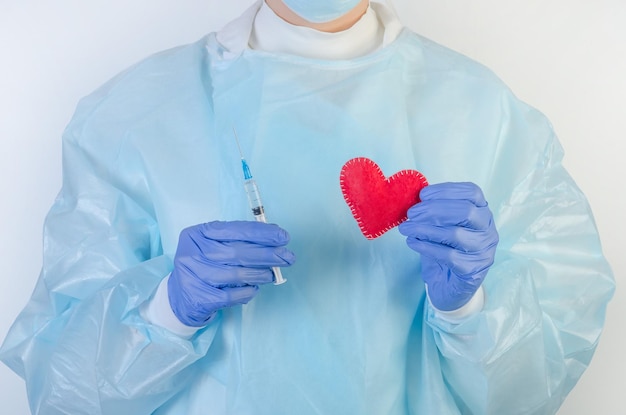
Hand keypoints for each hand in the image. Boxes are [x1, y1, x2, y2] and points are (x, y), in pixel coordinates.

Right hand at [168, 221, 294, 325]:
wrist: (179, 297)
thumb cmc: (204, 266)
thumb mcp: (213, 246)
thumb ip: (238, 240)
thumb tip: (274, 238)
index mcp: (197, 234)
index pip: (234, 230)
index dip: (261, 233)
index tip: (282, 237)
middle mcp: (192, 253)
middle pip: (237, 252)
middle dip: (267, 254)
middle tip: (288, 257)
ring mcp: (194, 276)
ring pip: (236, 274)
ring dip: (260, 274)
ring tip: (272, 274)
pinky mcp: (199, 298)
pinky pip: (231, 295)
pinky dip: (247, 292)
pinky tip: (254, 288)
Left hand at [398, 182, 498, 310]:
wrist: (450, 286)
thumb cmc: (445, 249)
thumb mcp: (442, 226)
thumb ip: (435, 211)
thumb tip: (416, 199)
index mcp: (482, 213)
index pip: (472, 193)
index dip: (446, 190)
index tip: (423, 195)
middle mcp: (487, 230)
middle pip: (465, 211)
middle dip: (433, 210)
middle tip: (411, 214)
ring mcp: (483, 251)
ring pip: (455, 234)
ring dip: (425, 229)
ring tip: (406, 228)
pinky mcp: (472, 270)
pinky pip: (448, 255)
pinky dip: (426, 247)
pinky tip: (413, 243)